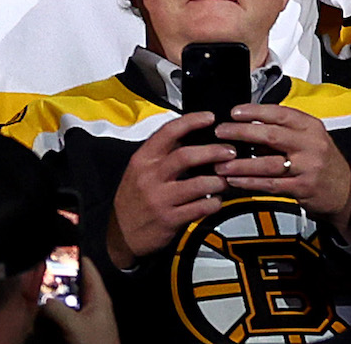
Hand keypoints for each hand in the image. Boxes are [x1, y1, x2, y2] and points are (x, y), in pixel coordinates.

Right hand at [39, 257, 119, 343]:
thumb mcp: (74, 325)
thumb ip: (56, 309)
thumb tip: (41, 300)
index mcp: (98, 295)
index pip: (86, 266)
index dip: (70, 257)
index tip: (50, 253)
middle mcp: (93, 301)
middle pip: (74, 282)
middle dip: (57, 279)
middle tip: (36, 275)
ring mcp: (86, 316)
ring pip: (67, 299)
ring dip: (53, 297)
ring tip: (34, 291)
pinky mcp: (79, 328)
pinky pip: (64, 314)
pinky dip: (54, 312)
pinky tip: (40, 312)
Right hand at [106, 112, 228, 268]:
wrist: (120, 234)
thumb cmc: (134, 198)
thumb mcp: (139, 170)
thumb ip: (162, 154)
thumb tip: (192, 136)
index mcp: (143, 159)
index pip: (168, 132)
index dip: (191, 121)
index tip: (210, 117)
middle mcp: (150, 176)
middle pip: (186, 156)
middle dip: (213, 152)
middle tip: (229, 152)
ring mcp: (160, 199)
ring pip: (198, 184)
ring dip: (218, 180)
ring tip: (226, 179)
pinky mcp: (170, 220)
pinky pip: (200, 208)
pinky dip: (214, 203)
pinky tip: (216, 201)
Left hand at [215, 104, 350, 235]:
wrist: (346, 190)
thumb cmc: (321, 160)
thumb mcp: (309, 138)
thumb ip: (283, 130)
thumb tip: (248, 124)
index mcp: (310, 126)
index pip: (279, 113)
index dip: (255, 111)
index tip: (234, 112)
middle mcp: (310, 144)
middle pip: (271, 135)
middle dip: (241, 132)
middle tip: (221, 132)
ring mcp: (308, 167)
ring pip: (268, 163)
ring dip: (240, 163)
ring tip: (221, 162)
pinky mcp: (303, 188)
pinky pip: (271, 184)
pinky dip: (250, 182)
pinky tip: (235, 180)